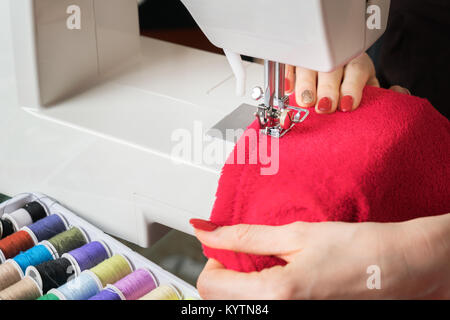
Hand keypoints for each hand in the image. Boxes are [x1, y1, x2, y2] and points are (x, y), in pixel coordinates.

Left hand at [192, 214, 449, 299]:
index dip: (214, 260)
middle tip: (251, 254)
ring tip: (271, 265)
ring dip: (244, 283)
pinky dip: (262, 292)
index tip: (228, 247)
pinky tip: (283, 278)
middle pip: (220, 300)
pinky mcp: (297, 319)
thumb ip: (245, 237)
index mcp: (276, 295)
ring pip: (240, 306)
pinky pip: (263, 307)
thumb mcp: (295, 234)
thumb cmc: (356, 250)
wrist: (397, 268)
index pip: (210, 286)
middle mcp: (279, 316)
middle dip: (227, 273)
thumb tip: (207, 232)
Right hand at [285, 53, 409, 113]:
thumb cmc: (351, 86)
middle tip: (325, 107)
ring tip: (306, 102)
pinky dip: (288, 76)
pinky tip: (288, 88)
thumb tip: (399, 93)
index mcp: (356, 62)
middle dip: (328, 88)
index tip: (348, 105)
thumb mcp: (368, 88)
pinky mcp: (297, 61)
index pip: (356, 71)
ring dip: (306, 84)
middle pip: (330, 68)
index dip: (352, 88)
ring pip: (309, 65)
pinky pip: (290, 64)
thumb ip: (382, 94)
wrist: (337, 72)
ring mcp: (314, 57)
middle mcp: (334, 58)